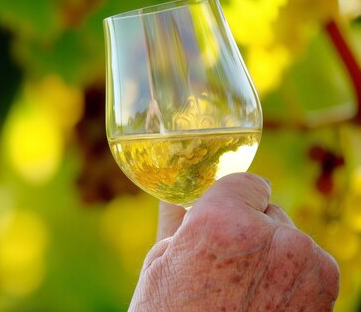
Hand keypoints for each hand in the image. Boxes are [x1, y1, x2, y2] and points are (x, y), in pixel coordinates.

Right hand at [129, 173, 338, 311]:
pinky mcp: (325, 287)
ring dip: (273, 253)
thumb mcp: (159, 265)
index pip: (246, 183)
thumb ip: (176, 217)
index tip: (222, 217)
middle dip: (250, 230)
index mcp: (221, 222)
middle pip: (267, 212)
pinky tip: (265, 300)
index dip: (231, 200)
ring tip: (244, 290)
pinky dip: (292, 276)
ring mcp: (305, 263)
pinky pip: (308, 263)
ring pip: (289, 238)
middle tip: (225, 267)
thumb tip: (177, 192)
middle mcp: (271, 236)